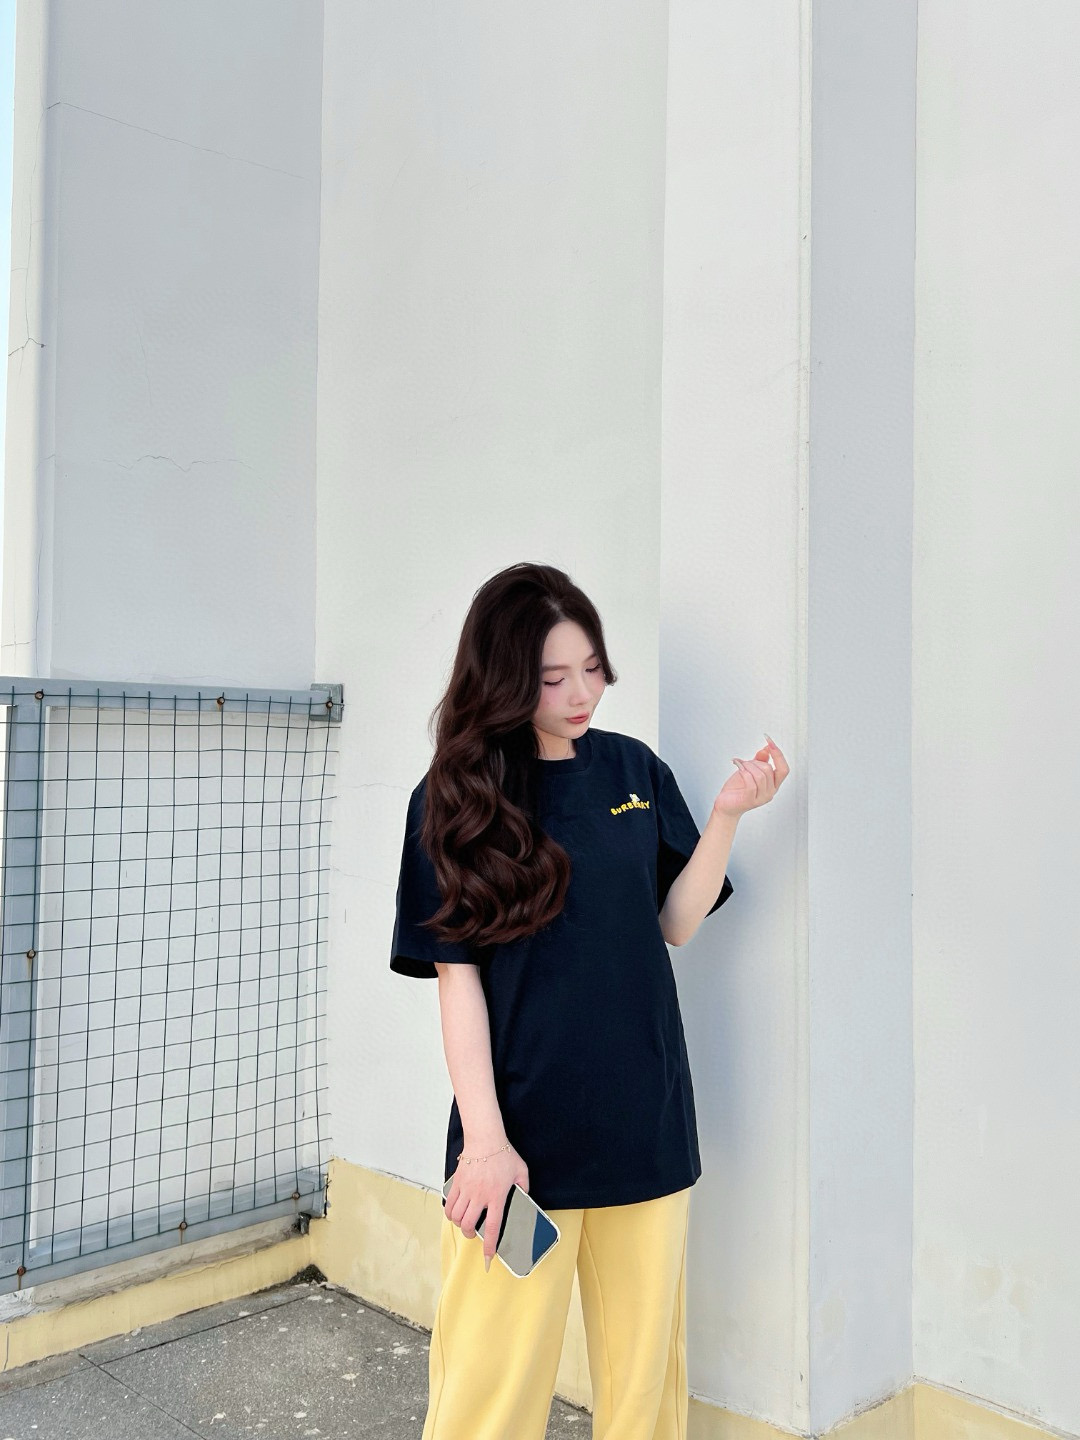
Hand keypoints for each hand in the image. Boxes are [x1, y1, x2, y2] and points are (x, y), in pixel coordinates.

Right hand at [443, 1141, 529, 1271]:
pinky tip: (455, 1213)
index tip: (488, 1256)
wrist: (485, 1138)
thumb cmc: (503, 1153)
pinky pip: (448, 1204)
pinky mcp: (457, 1183)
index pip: (493, 1226)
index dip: (490, 1245)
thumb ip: (524, 1186)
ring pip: (457, 1217)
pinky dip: (450, 1213)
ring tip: (465, 1224)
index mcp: (496, 1195)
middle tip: (474, 1234)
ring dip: (460, 1225)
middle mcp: (479, 1196)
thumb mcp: (521, 1170)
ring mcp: (466, 1190)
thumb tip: (524, 1197)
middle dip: (470, 1235)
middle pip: (469, 1225)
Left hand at [713, 734, 788, 818]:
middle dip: (755, 761)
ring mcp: (761, 798)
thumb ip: (759, 761)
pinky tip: (737, 767)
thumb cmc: (737, 789)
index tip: (769, 740)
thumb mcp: (749, 771)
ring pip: (760, 775)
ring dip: (748, 766)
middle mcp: (770, 792)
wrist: (725, 804)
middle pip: (769, 769)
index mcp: (773, 785)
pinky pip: (750, 782)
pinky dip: (743, 771)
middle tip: (744, 762)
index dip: (778, 754)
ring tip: (740, 765)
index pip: (783, 769)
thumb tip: (766, 749)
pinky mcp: (750, 800)